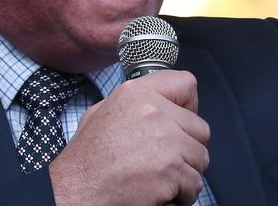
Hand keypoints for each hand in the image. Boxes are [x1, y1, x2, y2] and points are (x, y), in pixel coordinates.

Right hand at [49, 70, 209, 205]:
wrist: (76, 191)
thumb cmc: (86, 158)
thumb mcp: (101, 112)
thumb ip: (132, 102)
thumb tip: (157, 102)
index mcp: (136, 93)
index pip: (186, 83)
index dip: (188, 105)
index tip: (181, 120)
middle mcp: (154, 111)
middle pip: (200, 128)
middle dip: (188, 147)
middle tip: (166, 158)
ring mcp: (165, 141)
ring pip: (201, 157)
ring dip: (187, 171)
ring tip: (162, 176)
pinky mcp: (170, 170)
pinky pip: (195, 183)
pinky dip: (183, 193)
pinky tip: (161, 192)